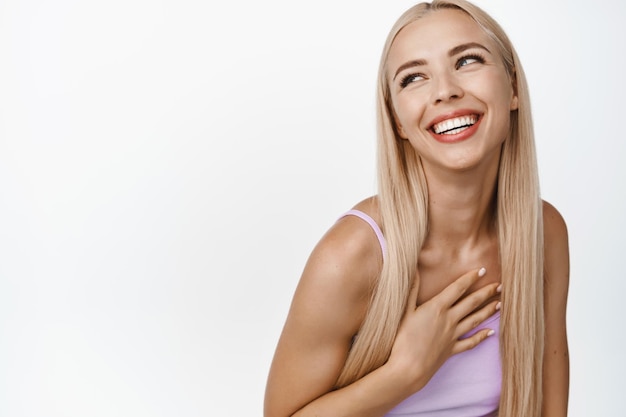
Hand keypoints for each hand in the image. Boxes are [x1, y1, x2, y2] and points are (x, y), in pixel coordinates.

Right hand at [388, 267, 500, 390]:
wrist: (408, 367)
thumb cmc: (402, 338)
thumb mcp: (405, 311)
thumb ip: (411, 289)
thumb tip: (414, 270)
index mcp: (437, 307)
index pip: (458, 288)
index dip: (471, 278)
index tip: (483, 270)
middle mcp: (449, 319)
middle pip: (471, 303)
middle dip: (486, 292)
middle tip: (499, 285)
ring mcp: (453, 335)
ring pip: (475, 320)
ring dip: (488, 311)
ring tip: (500, 303)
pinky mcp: (452, 349)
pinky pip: (471, 342)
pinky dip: (482, 337)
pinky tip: (491, 332)